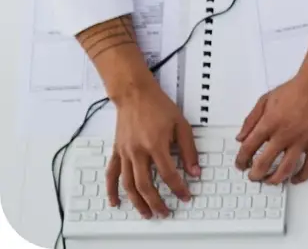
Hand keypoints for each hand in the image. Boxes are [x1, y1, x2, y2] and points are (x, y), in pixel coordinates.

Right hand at [105, 79, 198, 218]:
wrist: (135, 94)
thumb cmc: (159, 106)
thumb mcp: (182, 125)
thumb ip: (189, 150)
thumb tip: (195, 171)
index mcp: (156, 145)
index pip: (169, 174)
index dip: (178, 188)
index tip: (185, 196)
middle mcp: (138, 151)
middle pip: (146, 185)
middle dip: (156, 202)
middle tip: (165, 212)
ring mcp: (125, 153)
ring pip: (129, 184)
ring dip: (137, 201)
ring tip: (146, 213)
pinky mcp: (117, 151)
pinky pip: (112, 174)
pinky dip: (112, 190)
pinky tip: (116, 201)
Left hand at [235, 71, 307, 184]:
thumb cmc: (293, 89)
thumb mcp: (265, 99)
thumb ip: (250, 119)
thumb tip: (240, 139)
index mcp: (269, 123)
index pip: (248, 148)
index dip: (241, 160)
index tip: (241, 165)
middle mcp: (284, 135)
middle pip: (264, 163)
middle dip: (255, 174)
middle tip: (253, 176)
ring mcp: (302, 140)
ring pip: (286, 169)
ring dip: (275, 179)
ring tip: (270, 181)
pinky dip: (302, 176)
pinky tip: (295, 179)